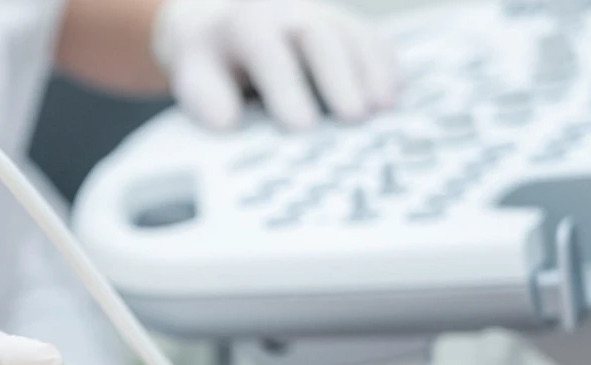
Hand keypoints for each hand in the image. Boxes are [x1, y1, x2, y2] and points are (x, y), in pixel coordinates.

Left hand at [152, 0, 401, 130]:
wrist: (219, 21)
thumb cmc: (209, 61)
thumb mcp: (194, 76)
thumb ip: (206, 97)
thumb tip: (228, 122)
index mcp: (245, 25)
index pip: (269, 54)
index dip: (287, 89)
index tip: (302, 127)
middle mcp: (286, 11)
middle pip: (318, 37)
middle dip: (338, 76)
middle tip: (354, 118)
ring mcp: (320, 13)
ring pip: (351, 34)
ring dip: (371, 71)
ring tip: (383, 108)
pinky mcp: (343, 23)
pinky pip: (371, 36)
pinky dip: (386, 62)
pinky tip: (397, 93)